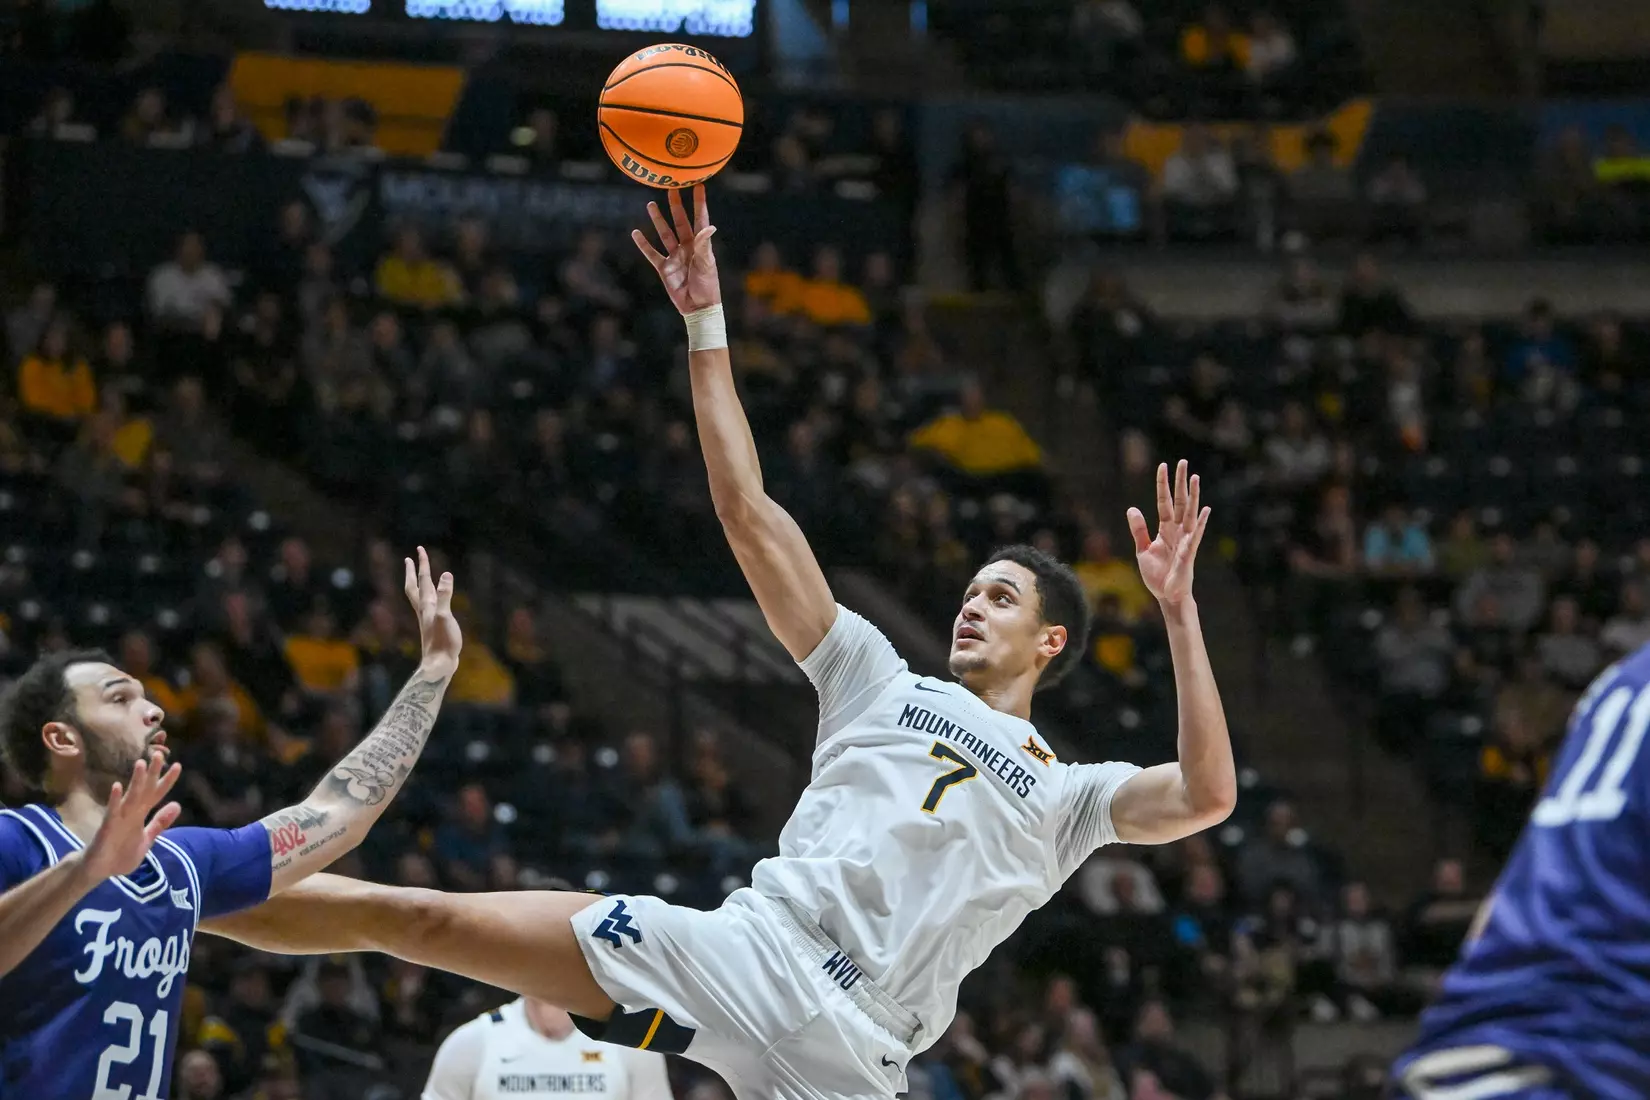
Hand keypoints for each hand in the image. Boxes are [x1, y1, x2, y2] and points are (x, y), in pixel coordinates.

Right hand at [82, 752, 181, 881]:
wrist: (97, 871)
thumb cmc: (120, 854)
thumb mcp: (146, 839)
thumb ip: (160, 823)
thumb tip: (177, 804)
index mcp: (140, 815)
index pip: (156, 794)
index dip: (167, 781)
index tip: (178, 765)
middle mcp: (130, 813)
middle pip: (144, 790)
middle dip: (152, 773)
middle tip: (161, 754)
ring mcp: (118, 819)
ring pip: (130, 797)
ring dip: (136, 781)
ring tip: (141, 764)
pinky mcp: (107, 828)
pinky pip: (112, 812)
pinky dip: (115, 800)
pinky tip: (117, 787)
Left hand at [404, 546, 460, 676]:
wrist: (439, 665)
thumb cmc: (443, 642)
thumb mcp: (446, 616)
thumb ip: (445, 596)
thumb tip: (446, 574)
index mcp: (427, 605)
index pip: (423, 580)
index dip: (422, 564)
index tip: (419, 549)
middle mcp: (425, 610)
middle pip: (415, 587)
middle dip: (413, 572)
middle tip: (410, 558)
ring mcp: (429, 618)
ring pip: (421, 596)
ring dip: (419, 584)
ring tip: (421, 577)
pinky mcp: (435, 626)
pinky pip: (430, 605)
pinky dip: (431, 597)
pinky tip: (436, 600)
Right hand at [632, 185, 720, 314]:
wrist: (698, 308)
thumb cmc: (707, 286)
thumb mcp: (706, 264)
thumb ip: (704, 245)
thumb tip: (710, 226)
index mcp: (701, 244)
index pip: (700, 218)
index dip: (699, 203)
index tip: (698, 185)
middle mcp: (688, 247)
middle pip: (680, 221)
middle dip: (676, 205)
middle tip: (671, 188)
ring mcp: (675, 257)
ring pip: (665, 233)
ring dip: (658, 219)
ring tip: (651, 204)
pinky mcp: (664, 268)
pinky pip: (652, 253)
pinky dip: (643, 244)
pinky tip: (636, 233)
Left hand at [1127, 459, 1211, 605]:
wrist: (1166, 595)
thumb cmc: (1157, 575)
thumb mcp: (1143, 550)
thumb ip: (1139, 530)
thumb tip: (1132, 508)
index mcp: (1165, 530)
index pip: (1164, 502)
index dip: (1163, 485)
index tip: (1163, 466)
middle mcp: (1177, 531)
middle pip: (1179, 502)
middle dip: (1180, 482)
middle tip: (1183, 462)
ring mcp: (1185, 540)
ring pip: (1189, 513)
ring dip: (1192, 496)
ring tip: (1195, 477)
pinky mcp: (1189, 552)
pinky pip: (1194, 535)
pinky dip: (1199, 523)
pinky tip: (1205, 510)